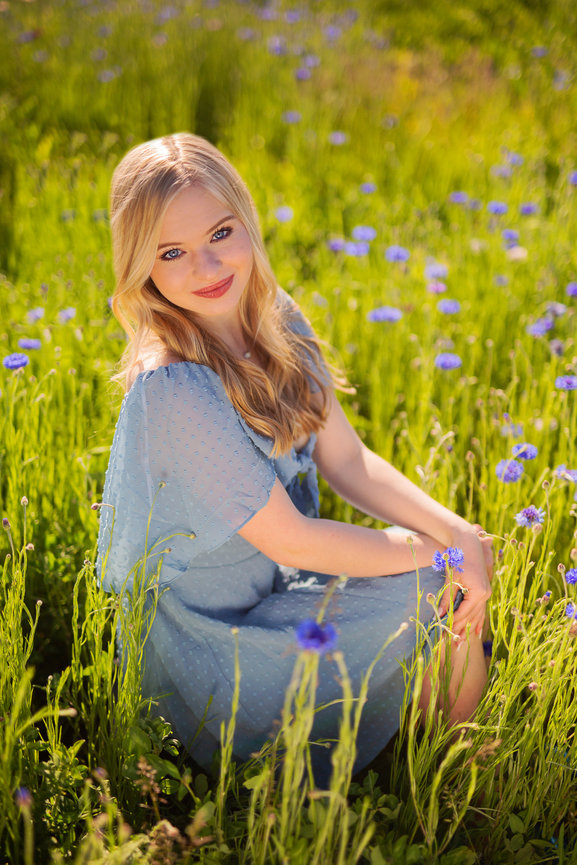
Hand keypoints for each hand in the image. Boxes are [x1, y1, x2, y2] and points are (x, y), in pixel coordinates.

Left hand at [438, 525, 492, 639]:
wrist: (469, 543)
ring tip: (462, 643)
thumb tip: (439, 614)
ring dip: (469, 628)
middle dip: (460, 629)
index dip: (453, 622)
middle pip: (471, 616)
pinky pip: (480, 609)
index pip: (464, 612)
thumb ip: (447, 598)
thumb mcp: (451, 579)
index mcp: (478, 592)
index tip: (444, 632)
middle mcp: (486, 594)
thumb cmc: (458, 559)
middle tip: (451, 643)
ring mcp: (487, 593)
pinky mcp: (484, 590)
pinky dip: (477, 620)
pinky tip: (476, 632)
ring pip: (477, 614)